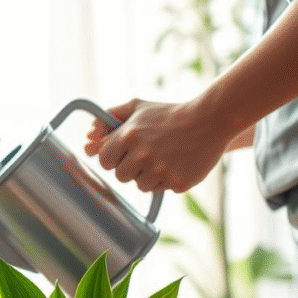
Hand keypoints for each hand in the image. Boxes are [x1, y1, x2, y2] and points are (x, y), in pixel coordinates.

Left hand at [83, 98, 231, 192]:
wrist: (210, 120)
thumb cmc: (168, 114)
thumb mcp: (137, 108)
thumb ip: (108, 118)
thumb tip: (87, 139)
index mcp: (129, 135)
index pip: (104, 161)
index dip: (113, 157)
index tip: (124, 151)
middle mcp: (143, 154)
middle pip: (120, 176)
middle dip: (130, 166)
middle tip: (148, 152)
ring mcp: (161, 170)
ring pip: (139, 185)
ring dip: (148, 175)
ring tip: (164, 156)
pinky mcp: (178, 183)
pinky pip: (160, 189)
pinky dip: (166, 179)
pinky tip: (177, 162)